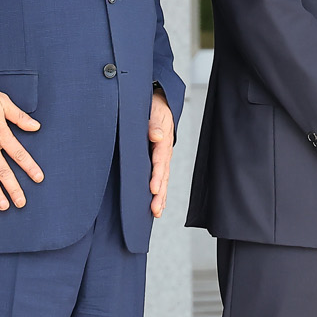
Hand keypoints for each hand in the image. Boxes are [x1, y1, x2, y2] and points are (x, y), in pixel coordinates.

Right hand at [0, 82, 43, 209]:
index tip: (39, 178)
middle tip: (21, 203)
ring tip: (3, 206)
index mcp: (1, 133)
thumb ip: (19, 116)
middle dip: (14, 188)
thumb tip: (36, 126)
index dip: (30, 167)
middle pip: (4, 171)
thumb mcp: (2, 101)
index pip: (19, 154)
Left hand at [147, 88, 174, 217]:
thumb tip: (156, 135)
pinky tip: (156, 205)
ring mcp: (162, 158)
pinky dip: (159, 192)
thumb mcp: (154, 110)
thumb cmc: (154, 107)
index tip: (152, 188)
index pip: (160, 161)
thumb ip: (154, 123)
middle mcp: (164, 152)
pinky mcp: (157, 161)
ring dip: (160, 197)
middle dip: (160, 194)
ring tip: (156, 212)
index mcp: (162, 141)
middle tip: (155, 209)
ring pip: (162, 180)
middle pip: (163, 176)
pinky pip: (160, 178)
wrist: (159, 104)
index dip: (156, 175)